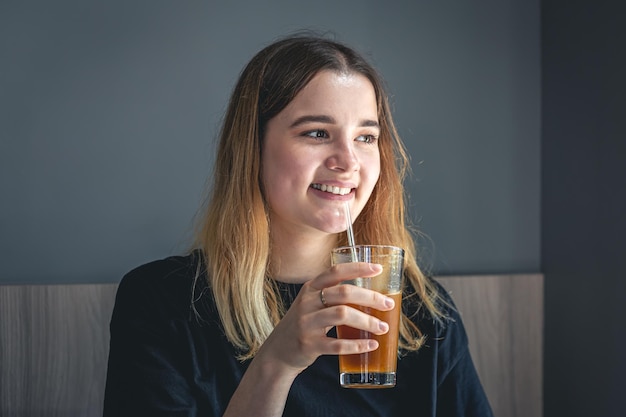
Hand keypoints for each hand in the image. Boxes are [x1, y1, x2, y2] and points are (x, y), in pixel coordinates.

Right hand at [255, 262, 395, 376]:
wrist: (278, 352)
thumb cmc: (303, 324)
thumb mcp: (312, 303)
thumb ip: (333, 295)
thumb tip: (371, 294)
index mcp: (310, 288)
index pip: (336, 271)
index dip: (358, 268)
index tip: (378, 269)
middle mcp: (307, 302)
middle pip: (344, 292)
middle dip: (370, 297)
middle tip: (388, 304)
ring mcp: (306, 323)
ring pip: (342, 315)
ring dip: (367, 321)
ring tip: (383, 328)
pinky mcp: (308, 344)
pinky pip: (337, 344)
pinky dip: (357, 345)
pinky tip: (370, 345)